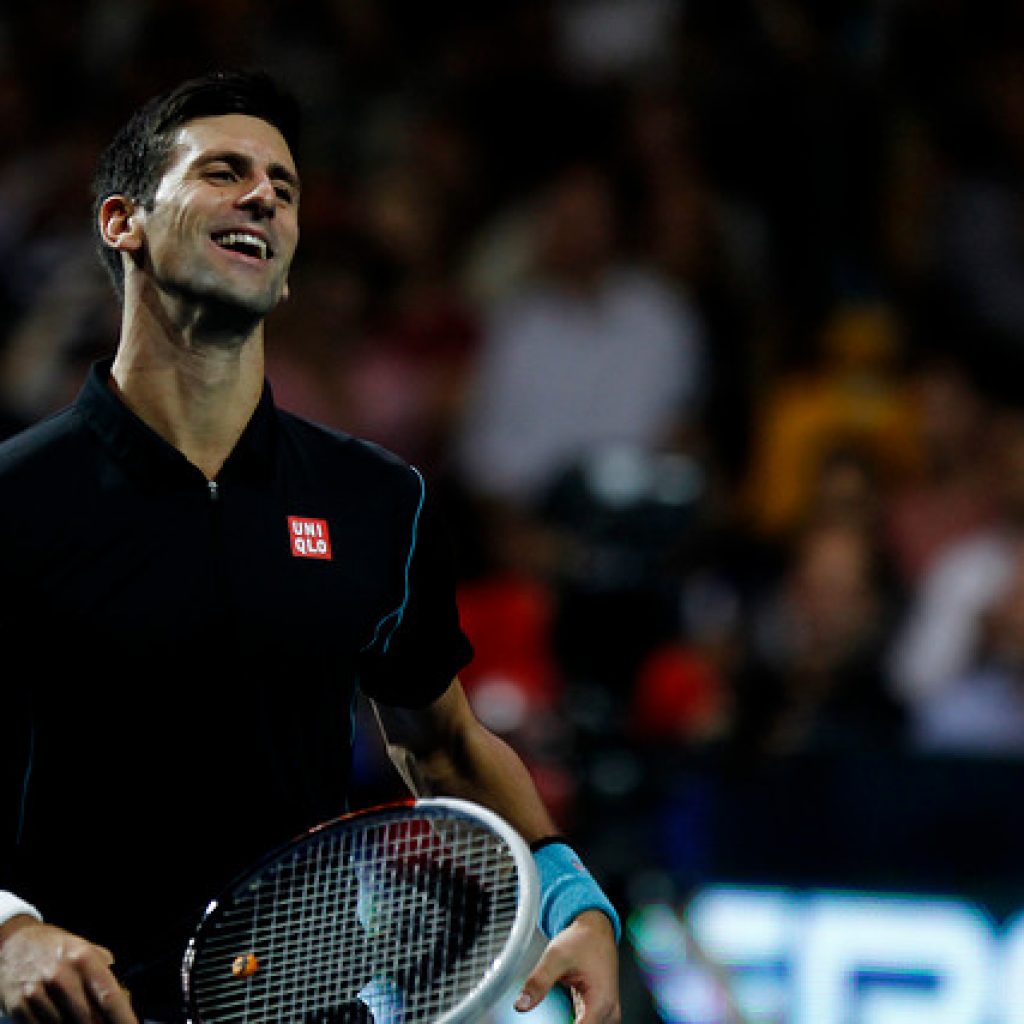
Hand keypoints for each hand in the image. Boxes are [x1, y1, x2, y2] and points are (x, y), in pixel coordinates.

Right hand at [0, 917, 136, 1023]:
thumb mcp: (84, 949)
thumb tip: (124, 998)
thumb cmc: (55, 948)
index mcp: (83, 958)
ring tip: (80, 1019)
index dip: (123, 1019)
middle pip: (88, 1019)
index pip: (109, 997)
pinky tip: (60, 1020)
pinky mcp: (19, 1008)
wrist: (12, 943)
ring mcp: (37, 994)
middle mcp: (61, 976)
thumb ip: (104, 971)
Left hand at [515, 911, 620, 1023]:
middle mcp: (608, 1012)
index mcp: (601, 1002)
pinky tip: (560, 1017)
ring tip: (553, 1015)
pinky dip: (573, 1023)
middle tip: (548, 1015)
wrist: (596, 928)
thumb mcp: (556, 956)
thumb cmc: (582, 939)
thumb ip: (539, 981)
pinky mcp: (601, 1011)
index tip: (548, 1020)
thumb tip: (521, 1004)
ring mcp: (607, 1013)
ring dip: (568, 1023)